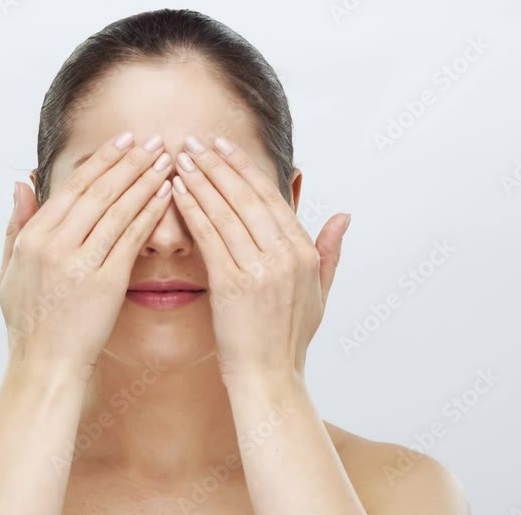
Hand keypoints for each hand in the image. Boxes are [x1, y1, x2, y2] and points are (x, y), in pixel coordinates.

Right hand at [0, 132, 172, 379]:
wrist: (44, 365)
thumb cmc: (28, 321)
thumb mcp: (8, 269)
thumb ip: (15, 224)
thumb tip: (22, 183)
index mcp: (32, 238)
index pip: (73, 188)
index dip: (102, 161)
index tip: (123, 141)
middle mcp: (55, 245)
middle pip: (99, 192)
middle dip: (129, 162)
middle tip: (152, 140)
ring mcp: (81, 263)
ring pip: (119, 210)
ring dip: (146, 180)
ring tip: (165, 160)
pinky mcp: (106, 283)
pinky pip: (132, 239)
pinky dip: (150, 213)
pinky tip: (166, 195)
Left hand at [170, 136, 350, 381]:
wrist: (269, 379)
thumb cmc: (289, 340)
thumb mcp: (320, 293)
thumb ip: (329, 252)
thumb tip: (343, 216)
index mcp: (304, 253)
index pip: (271, 197)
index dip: (244, 168)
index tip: (223, 146)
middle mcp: (286, 256)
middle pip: (247, 197)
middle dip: (218, 164)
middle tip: (195, 141)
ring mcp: (260, 269)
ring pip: (226, 211)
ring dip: (201, 180)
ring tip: (180, 157)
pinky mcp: (233, 284)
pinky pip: (209, 236)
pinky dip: (192, 209)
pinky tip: (177, 190)